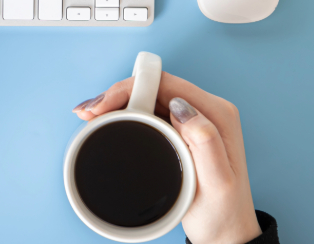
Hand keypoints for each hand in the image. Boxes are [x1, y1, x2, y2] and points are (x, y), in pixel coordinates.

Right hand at [73, 73, 261, 243]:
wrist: (225, 233)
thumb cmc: (223, 211)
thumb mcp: (217, 181)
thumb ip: (205, 141)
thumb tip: (181, 107)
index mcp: (217, 114)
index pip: (165, 84)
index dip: (129, 88)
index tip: (103, 107)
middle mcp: (205, 111)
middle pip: (152, 86)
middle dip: (116, 94)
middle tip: (88, 113)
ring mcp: (191, 120)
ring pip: (146, 97)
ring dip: (115, 102)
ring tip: (89, 115)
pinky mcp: (179, 131)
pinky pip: (147, 112)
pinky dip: (122, 113)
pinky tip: (104, 119)